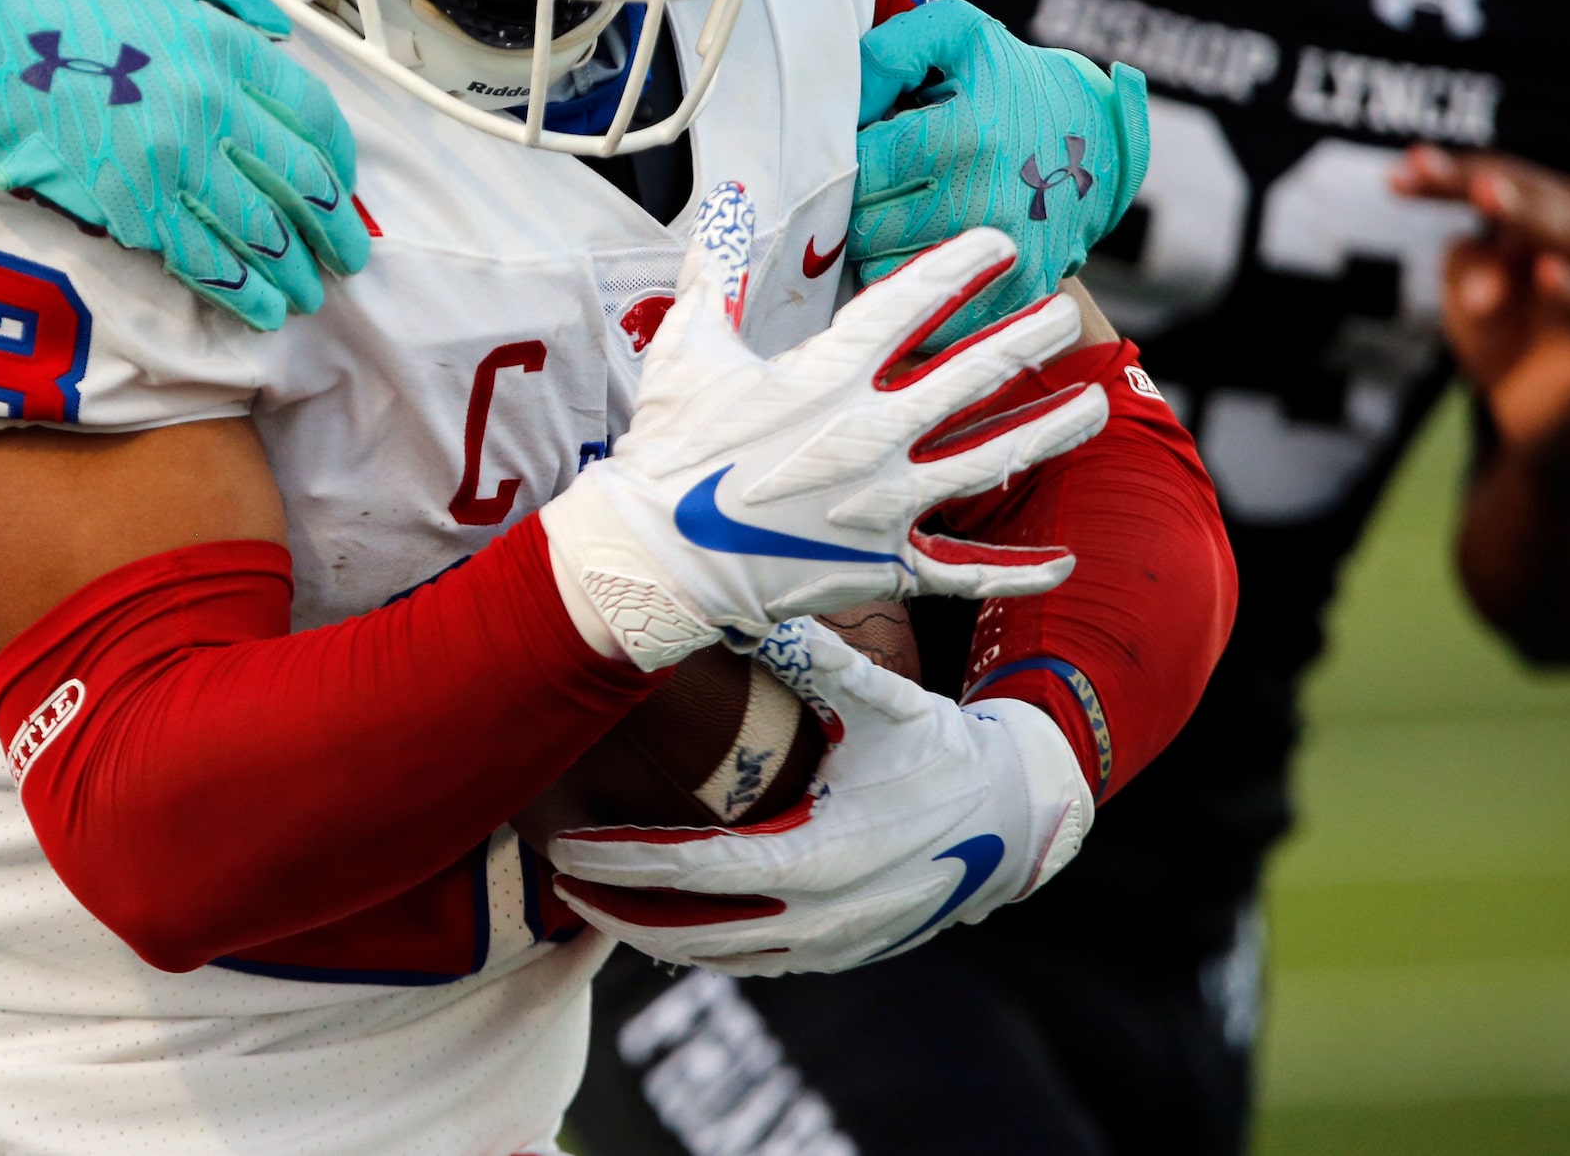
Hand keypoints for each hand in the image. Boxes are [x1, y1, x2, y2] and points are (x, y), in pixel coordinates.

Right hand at [0, 0, 371, 330]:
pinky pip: (203, 260)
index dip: (339, 161)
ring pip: (261, 231)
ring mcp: (172, 162)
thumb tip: (277, 33)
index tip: (346, 185)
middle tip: (347, 257)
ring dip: (294, 272)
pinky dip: (240, 291)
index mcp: (221, 46)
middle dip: (335, 229)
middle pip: (301, 181)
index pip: (312, 113)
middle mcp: (210, 106)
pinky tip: (261, 310)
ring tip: (308, 294)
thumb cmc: (49, 3)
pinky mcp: (131, 208)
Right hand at [539, 184, 1105, 669]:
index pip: (912, 303)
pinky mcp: (881, 561)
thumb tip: (728, 198)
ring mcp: (884, 503)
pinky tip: (1062, 561)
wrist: (658, 558)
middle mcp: (871, 434)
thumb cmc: (669, 450)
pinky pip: (961, 568)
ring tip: (1094, 406)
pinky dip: (1014, 569)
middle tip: (1065, 315)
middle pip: (972, 376)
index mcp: (827, 376)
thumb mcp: (689, 349)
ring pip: (989, 460)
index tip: (1002, 245)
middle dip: (1028, 339)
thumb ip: (718, 271)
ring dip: (1048, 431)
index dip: (963, 267)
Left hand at [544, 619, 1092, 973]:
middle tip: (556, 872)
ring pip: (718, 955)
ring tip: (588, 898)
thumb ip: (820, 661)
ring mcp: (832, 946)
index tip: (572, 843)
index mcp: (824, 854)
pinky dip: (698, 946)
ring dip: (649, 932)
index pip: (702, 871)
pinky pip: (751, 961)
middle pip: (694, 929)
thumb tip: (758, 607)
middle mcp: (824, 915)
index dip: (630, 861)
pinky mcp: (840, 955)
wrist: (1013, 820)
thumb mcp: (884, 702)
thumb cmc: (938, 751)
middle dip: (619, 905)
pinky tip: (657, 920)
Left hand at [851, 0, 1148, 347]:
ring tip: (902, 217)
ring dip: (877, 250)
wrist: (1102, 143)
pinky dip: (913, 289)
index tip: (864, 150)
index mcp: (970, 135)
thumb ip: (891, 51)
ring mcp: (1005, 258)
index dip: (846, 157)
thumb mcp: (962, 37)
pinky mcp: (1016, 298)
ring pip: (884, 274)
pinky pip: (926, 314)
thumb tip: (851, 102)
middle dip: (857, 204)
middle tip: (880, 185)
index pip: (860, 166)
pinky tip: (924, 254)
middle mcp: (989, 202)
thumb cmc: (1014, 85)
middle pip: (864, 227)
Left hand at [1393, 146, 1569, 450]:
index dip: (1451, 176)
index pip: (1500, 182)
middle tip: (1443, 175)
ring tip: (1487, 198)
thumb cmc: (1503, 340)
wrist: (1539, 418)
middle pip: (1541, 199)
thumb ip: (1467, 263)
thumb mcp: (1469, 293)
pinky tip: (1544, 274)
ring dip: (1527, 218)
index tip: (1398, 173)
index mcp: (1544, 224)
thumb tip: (1467, 251)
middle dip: (1487, 182)